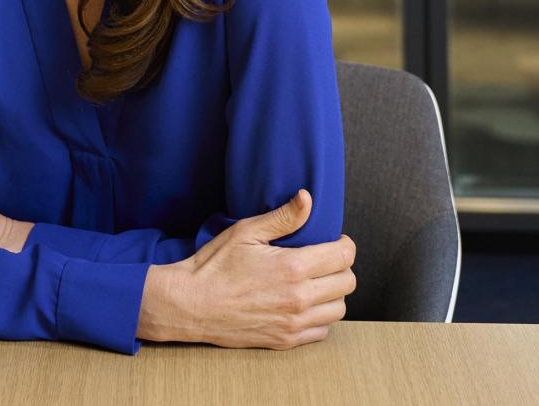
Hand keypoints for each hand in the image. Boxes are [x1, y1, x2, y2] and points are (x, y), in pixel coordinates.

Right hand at [143, 189, 355, 350]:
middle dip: (340, 267)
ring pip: (339, 309)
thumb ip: (282, 217)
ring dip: (332, 293)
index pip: (343, 256)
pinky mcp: (286, 341)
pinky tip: (303, 304)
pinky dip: (320, 317)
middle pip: (347, 282)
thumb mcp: (245, 232)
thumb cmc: (214, 266)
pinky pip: (322, 331)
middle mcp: (299, 298)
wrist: (191, 305)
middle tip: (324, 259)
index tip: (334, 241)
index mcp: (293, 267)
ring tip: (315, 282)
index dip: (344, 244)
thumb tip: (307, 198)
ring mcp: (294, 323)